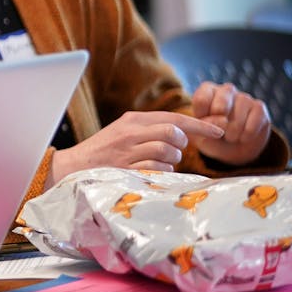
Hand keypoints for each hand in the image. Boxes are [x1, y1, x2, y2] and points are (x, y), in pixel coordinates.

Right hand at [51, 110, 224, 183]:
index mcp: (132, 120)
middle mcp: (131, 132)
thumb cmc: (102, 152)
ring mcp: (128, 151)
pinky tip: (147, 173)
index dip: (200, 125)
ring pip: (168, 152)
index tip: (219, 130)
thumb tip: (183, 132)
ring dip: (169, 161)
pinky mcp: (126, 168)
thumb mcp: (123, 132)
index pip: (173, 118)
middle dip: (180, 144)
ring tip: (155, 163)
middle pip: (173, 133)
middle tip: (173, 151)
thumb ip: (149, 129)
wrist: (72, 167)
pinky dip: (159, 173)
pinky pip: (158, 170)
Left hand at [190, 80, 271, 163]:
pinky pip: (251, 127)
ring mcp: (245, 97)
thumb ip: (205, 127)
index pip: (201, 100)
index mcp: (207, 91)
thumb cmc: (212, 136)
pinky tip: (244, 136)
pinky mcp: (260, 107)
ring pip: (237, 120)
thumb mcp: (201, 134)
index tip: (204, 125)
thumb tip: (222, 121)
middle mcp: (226, 90)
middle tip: (219, 132)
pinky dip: (245, 137)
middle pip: (221, 105)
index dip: (203, 119)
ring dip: (232, 135)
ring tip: (230, 136)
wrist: (233, 147)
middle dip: (219, 125)